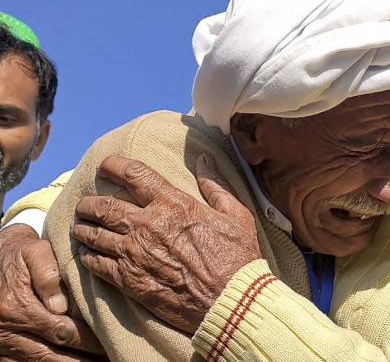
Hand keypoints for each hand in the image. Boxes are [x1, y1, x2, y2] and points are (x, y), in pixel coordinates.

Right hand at [0, 223, 102, 360]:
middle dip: (81, 359)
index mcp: (16, 306)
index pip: (60, 331)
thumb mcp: (36, 253)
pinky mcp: (1, 351)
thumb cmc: (23, 256)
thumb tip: (61, 306)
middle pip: (49, 354)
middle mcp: (5, 330)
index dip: (86, 341)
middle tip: (108, 359)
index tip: (108, 343)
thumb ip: (48, 275)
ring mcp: (2, 343)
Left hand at [71, 154, 260, 333]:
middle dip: (89, 202)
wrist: (230, 301)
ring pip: (94, 235)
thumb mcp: (236, 214)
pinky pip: (96, 264)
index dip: (114, 165)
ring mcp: (134, 254)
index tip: (106, 165)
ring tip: (80, 226)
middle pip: (104, 206)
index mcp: (174, 204)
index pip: (134, 174)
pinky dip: (87, 256)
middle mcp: (148, 225)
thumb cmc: (238, 258)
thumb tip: (204, 159)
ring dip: (83, 228)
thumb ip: (216, 185)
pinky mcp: (129, 281)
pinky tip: (87, 254)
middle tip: (85, 203)